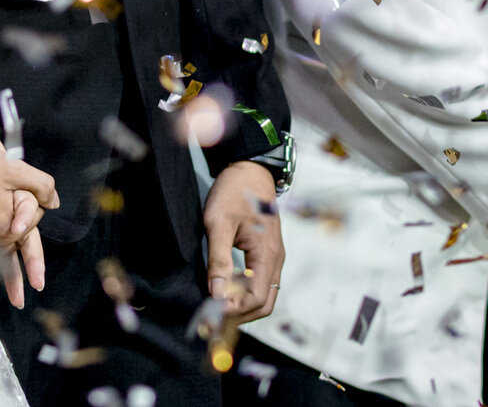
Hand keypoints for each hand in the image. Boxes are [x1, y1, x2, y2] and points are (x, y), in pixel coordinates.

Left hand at [204, 161, 281, 322]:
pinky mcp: (268, 254)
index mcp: (267, 254)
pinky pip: (261, 283)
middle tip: (212, 316)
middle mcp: (276, 260)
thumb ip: (219, 260)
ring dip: (242, 305)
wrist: (249, 170)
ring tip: (216, 305)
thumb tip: (217, 293)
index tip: (211, 312)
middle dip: (240, 314)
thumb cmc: (234, 192)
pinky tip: (226, 288)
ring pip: (264, 295)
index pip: (257, 298)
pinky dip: (245, 292)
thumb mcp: (218, 223)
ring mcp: (274, 258)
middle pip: (264, 303)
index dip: (235, 310)